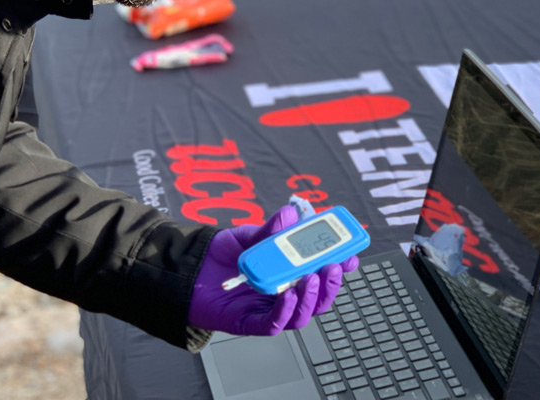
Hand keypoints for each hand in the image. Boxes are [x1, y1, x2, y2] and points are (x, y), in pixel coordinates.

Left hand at [188, 206, 360, 335]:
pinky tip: (289, 296)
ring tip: (312, 278)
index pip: (322, 275)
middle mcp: (284, 294)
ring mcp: (269, 310)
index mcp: (290, 273)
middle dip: (330, 285)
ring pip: (302, 315)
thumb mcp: (248, 236)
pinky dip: (285, 311)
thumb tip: (290, 214)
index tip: (350, 256)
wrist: (188, 270)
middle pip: (318, 298)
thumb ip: (270, 229)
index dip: (339, 268)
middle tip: (333, 267)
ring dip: (312, 298)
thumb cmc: (221, 256)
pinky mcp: (250, 323)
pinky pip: (274, 324)